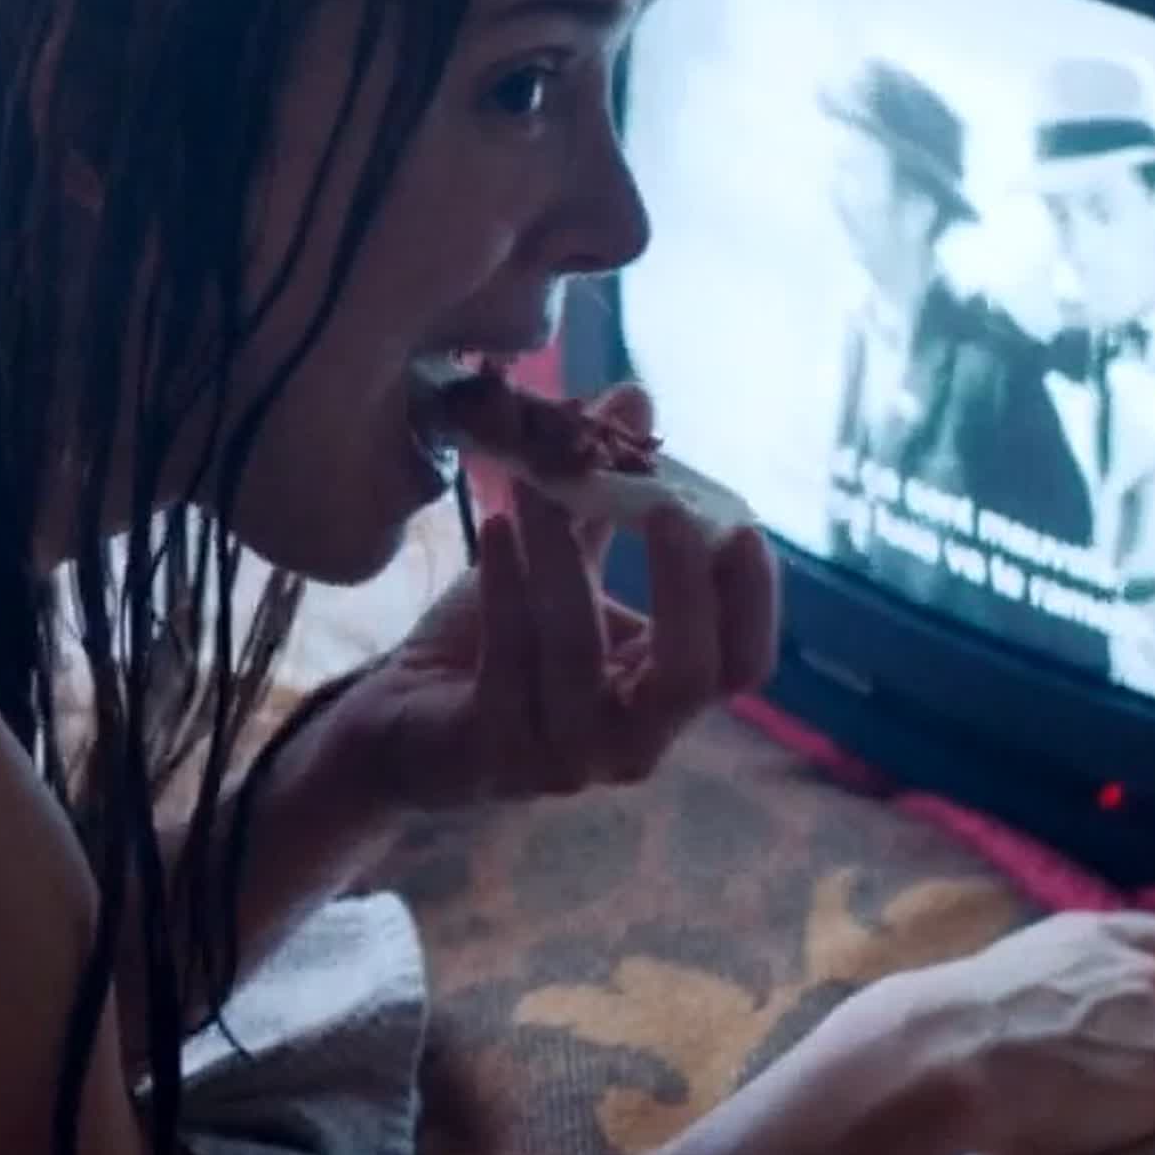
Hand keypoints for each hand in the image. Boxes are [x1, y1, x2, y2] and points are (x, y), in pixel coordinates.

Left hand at [344, 386, 779, 806]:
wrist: (401, 717)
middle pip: (690, 676)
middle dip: (682, 586)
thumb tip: (636, 397)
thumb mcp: (562, 564)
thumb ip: (607, 500)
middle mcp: (629, 743)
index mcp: (662, 698)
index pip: (742, 664)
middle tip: (663, 506)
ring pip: (580, 656)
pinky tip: (494, 530)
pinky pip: (508, 664)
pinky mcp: (493, 752)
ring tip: (537, 491)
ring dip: (563, 561)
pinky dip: (505, 590)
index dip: (753, 599)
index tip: (740, 523)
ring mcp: (562, 757)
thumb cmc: (497, 645)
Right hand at [848, 911, 1154, 1154]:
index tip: (1145, 1013)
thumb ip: (1062, 980)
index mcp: (1100, 938)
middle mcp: (1147, 975)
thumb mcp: (1014, 968)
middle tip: (1142, 1078)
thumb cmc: (956, 1022)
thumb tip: (1065, 1016)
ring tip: (1127, 1121)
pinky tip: (1120, 1141)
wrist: (949, 1056)